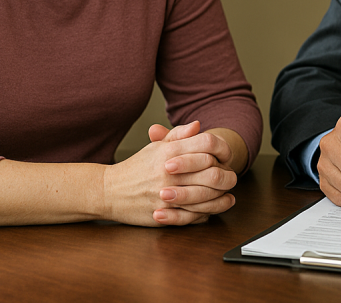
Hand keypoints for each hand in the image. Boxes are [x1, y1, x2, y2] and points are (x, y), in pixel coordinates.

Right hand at [103, 120, 236, 226]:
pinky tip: (214, 209)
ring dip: (222, 196)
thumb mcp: (156, 147)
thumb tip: (199, 125)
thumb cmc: (136, 168)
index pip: (207, 144)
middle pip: (213, 172)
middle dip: (227, 175)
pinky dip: (208, 212)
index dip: (222, 149)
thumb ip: (178, 135)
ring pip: (207, 196)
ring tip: (229, 194)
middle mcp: (169, 172)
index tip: (226, 155)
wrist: (108, 191)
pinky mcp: (164, 214)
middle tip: (231, 177)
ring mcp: (167, 194)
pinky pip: (194, 215)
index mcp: (169, 152)